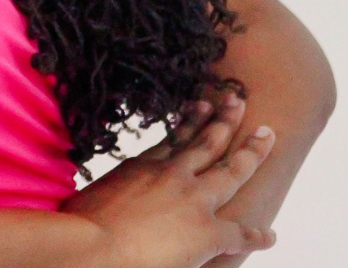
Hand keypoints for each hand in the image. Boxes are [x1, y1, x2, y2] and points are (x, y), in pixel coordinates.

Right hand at [62, 94, 276, 267]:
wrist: (89, 247)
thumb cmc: (77, 225)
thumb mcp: (91, 198)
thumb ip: (106, 195)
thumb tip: (98, 203)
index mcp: (141, 166)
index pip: (174, 139)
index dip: (190, 121)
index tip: (202, 104)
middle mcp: (170, 175)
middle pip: (205, 142)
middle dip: (224, 120)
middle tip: (238, 100)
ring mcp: (191, 200)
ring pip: (230, 171)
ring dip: (251, 152)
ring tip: (266, 135)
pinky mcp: (205, 232)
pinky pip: (240, 233)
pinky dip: (257, 236)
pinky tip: (270, 236)